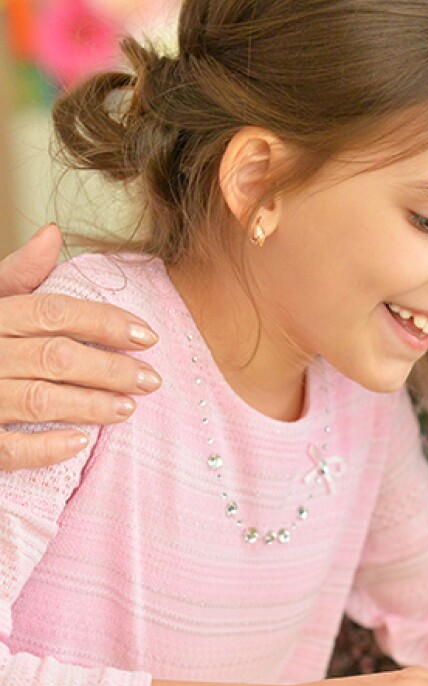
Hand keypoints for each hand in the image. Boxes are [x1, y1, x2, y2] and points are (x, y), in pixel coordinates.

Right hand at [0, 224, 161, 469]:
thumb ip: (17, 274)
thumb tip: (51, 232)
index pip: (54, 312)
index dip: (106, 322)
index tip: (149, 336)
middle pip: (55, 357)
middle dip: (110, 369)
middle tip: (152, 380)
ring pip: (38, 400)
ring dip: (89, 405)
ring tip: (128, 408)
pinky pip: (6, 449)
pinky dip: (44, 447)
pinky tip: (79, 443)